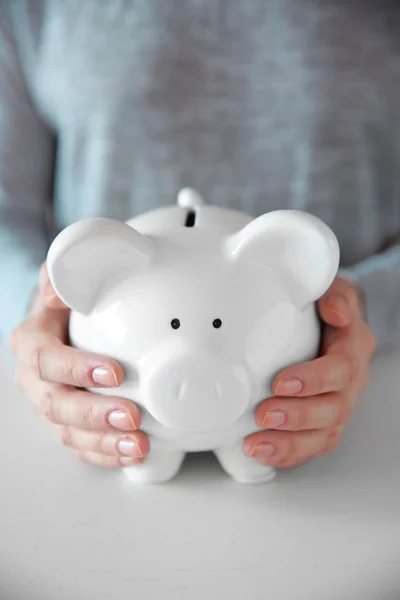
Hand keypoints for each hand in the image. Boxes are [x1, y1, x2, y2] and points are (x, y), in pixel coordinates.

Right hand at [10, 263, 149, 467]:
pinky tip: (133, 454)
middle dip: (94, 414)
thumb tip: (60, 293)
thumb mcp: (65, 280)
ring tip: (139, 445)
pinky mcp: (68, 423)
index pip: (46, 359)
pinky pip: (82, 446)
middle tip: (131, 417)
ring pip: (69, 432)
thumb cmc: (72, 302)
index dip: (77, 368)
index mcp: (32, 342)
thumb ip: (63, 280)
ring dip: (104, 442)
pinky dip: (107, 454)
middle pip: (56, 404)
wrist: (67, 322)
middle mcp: (35, 379)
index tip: (115, 373)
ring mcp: (51, 404)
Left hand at [244, 277, 375, 468]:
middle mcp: (350, 382)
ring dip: (289, 443)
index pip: (341, 369)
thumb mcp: (332, 289)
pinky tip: (262, 453)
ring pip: (324, 434)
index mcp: (353, 348)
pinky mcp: (322, 422)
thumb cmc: (324, 306)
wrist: (330, 321)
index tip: (280, 382)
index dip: (314, 379)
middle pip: (334, 409)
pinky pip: (312, 446)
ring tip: (256, 445)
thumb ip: (334, 296)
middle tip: (264, 416)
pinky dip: (288, 454)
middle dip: (297, 416)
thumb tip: (334, 311)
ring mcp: (337, 405)